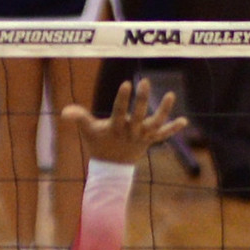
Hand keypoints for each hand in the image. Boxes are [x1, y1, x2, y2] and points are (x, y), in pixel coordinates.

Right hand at [61, 79, 187, 164]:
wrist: (112, 168)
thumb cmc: (99, 144)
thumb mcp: (88, 131)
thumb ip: (80, 118)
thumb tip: (65, 111)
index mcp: (115, 128)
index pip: (119, 111)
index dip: (122, 98)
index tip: (126, 83)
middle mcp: (131, 132)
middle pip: (139, 115)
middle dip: (142, 99)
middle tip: (145, 81)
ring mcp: (142, 137)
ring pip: (155, 124)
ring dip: (164, 111)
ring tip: (171, 95)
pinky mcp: (150, 140)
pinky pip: (163, 135)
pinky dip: (173, 129)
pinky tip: (184, 121)